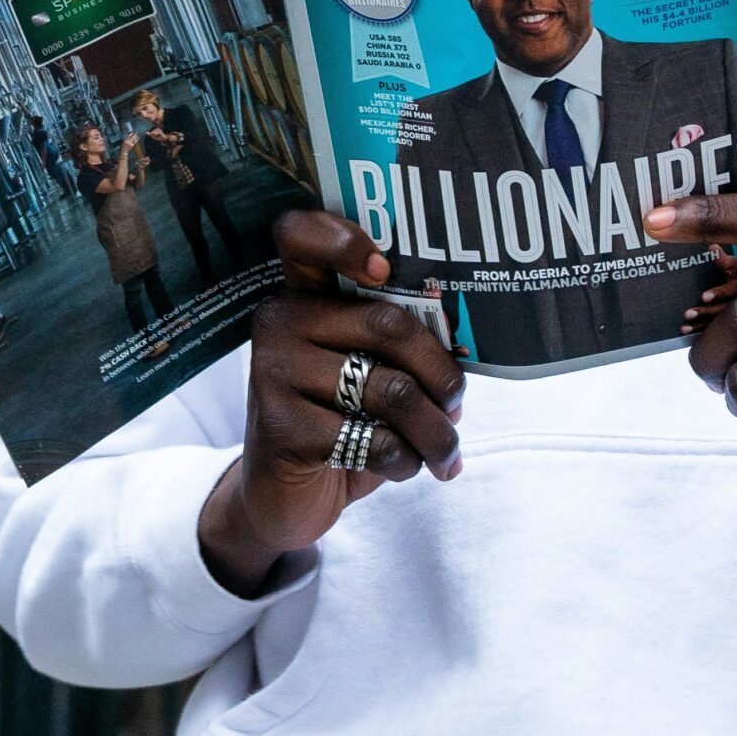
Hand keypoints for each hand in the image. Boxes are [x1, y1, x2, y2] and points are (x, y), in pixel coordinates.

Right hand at [198, 210, 465, 596]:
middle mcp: (279, 321)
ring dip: (435, 430)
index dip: (341, 238)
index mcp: (301, 294)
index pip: (300, 237)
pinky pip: (373, 439)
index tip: (383, 269)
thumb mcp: (361, 373)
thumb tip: (463, 345)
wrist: (282, 498)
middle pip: (388, 324)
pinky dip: (404, 460)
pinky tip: (402, 467)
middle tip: (457, 404)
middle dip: (441, 374)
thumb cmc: (337, 421)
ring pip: (392, 390)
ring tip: (445, 450)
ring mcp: (273, 373)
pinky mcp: (281, 428)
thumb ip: (392, 344)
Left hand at [681, 247, 736, 327]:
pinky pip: (717, 329)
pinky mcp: (732, 325)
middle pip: (726, 309)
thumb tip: (712, 248)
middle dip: (707, 312)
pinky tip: (687, 331)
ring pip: (720, 322)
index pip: (735, 289)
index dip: (720, 293)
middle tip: (689, 313)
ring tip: (685, 326)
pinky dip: (701, 331)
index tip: (704, 297)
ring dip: (702, 325)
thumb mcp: (736, 264)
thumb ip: (724, 260)